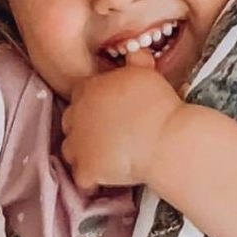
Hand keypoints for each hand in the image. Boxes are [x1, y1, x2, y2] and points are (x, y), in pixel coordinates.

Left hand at [61, 51, 184, 193]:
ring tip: (103, 158)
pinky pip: (81, 178)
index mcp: (90, 88)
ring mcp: (79, 143)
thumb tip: (134, 54)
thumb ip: (136, 61)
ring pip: (71, 150)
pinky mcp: (86, 168)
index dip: (93, 104)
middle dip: (84, 128)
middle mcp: (77, 114)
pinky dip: (90, 181)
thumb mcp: (147, 73)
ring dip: (83, 154)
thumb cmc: (160, 104)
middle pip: (71, 121)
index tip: (107, 112)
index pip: (81, 94)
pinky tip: (102, 181)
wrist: (165, 138)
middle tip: (106, 135)